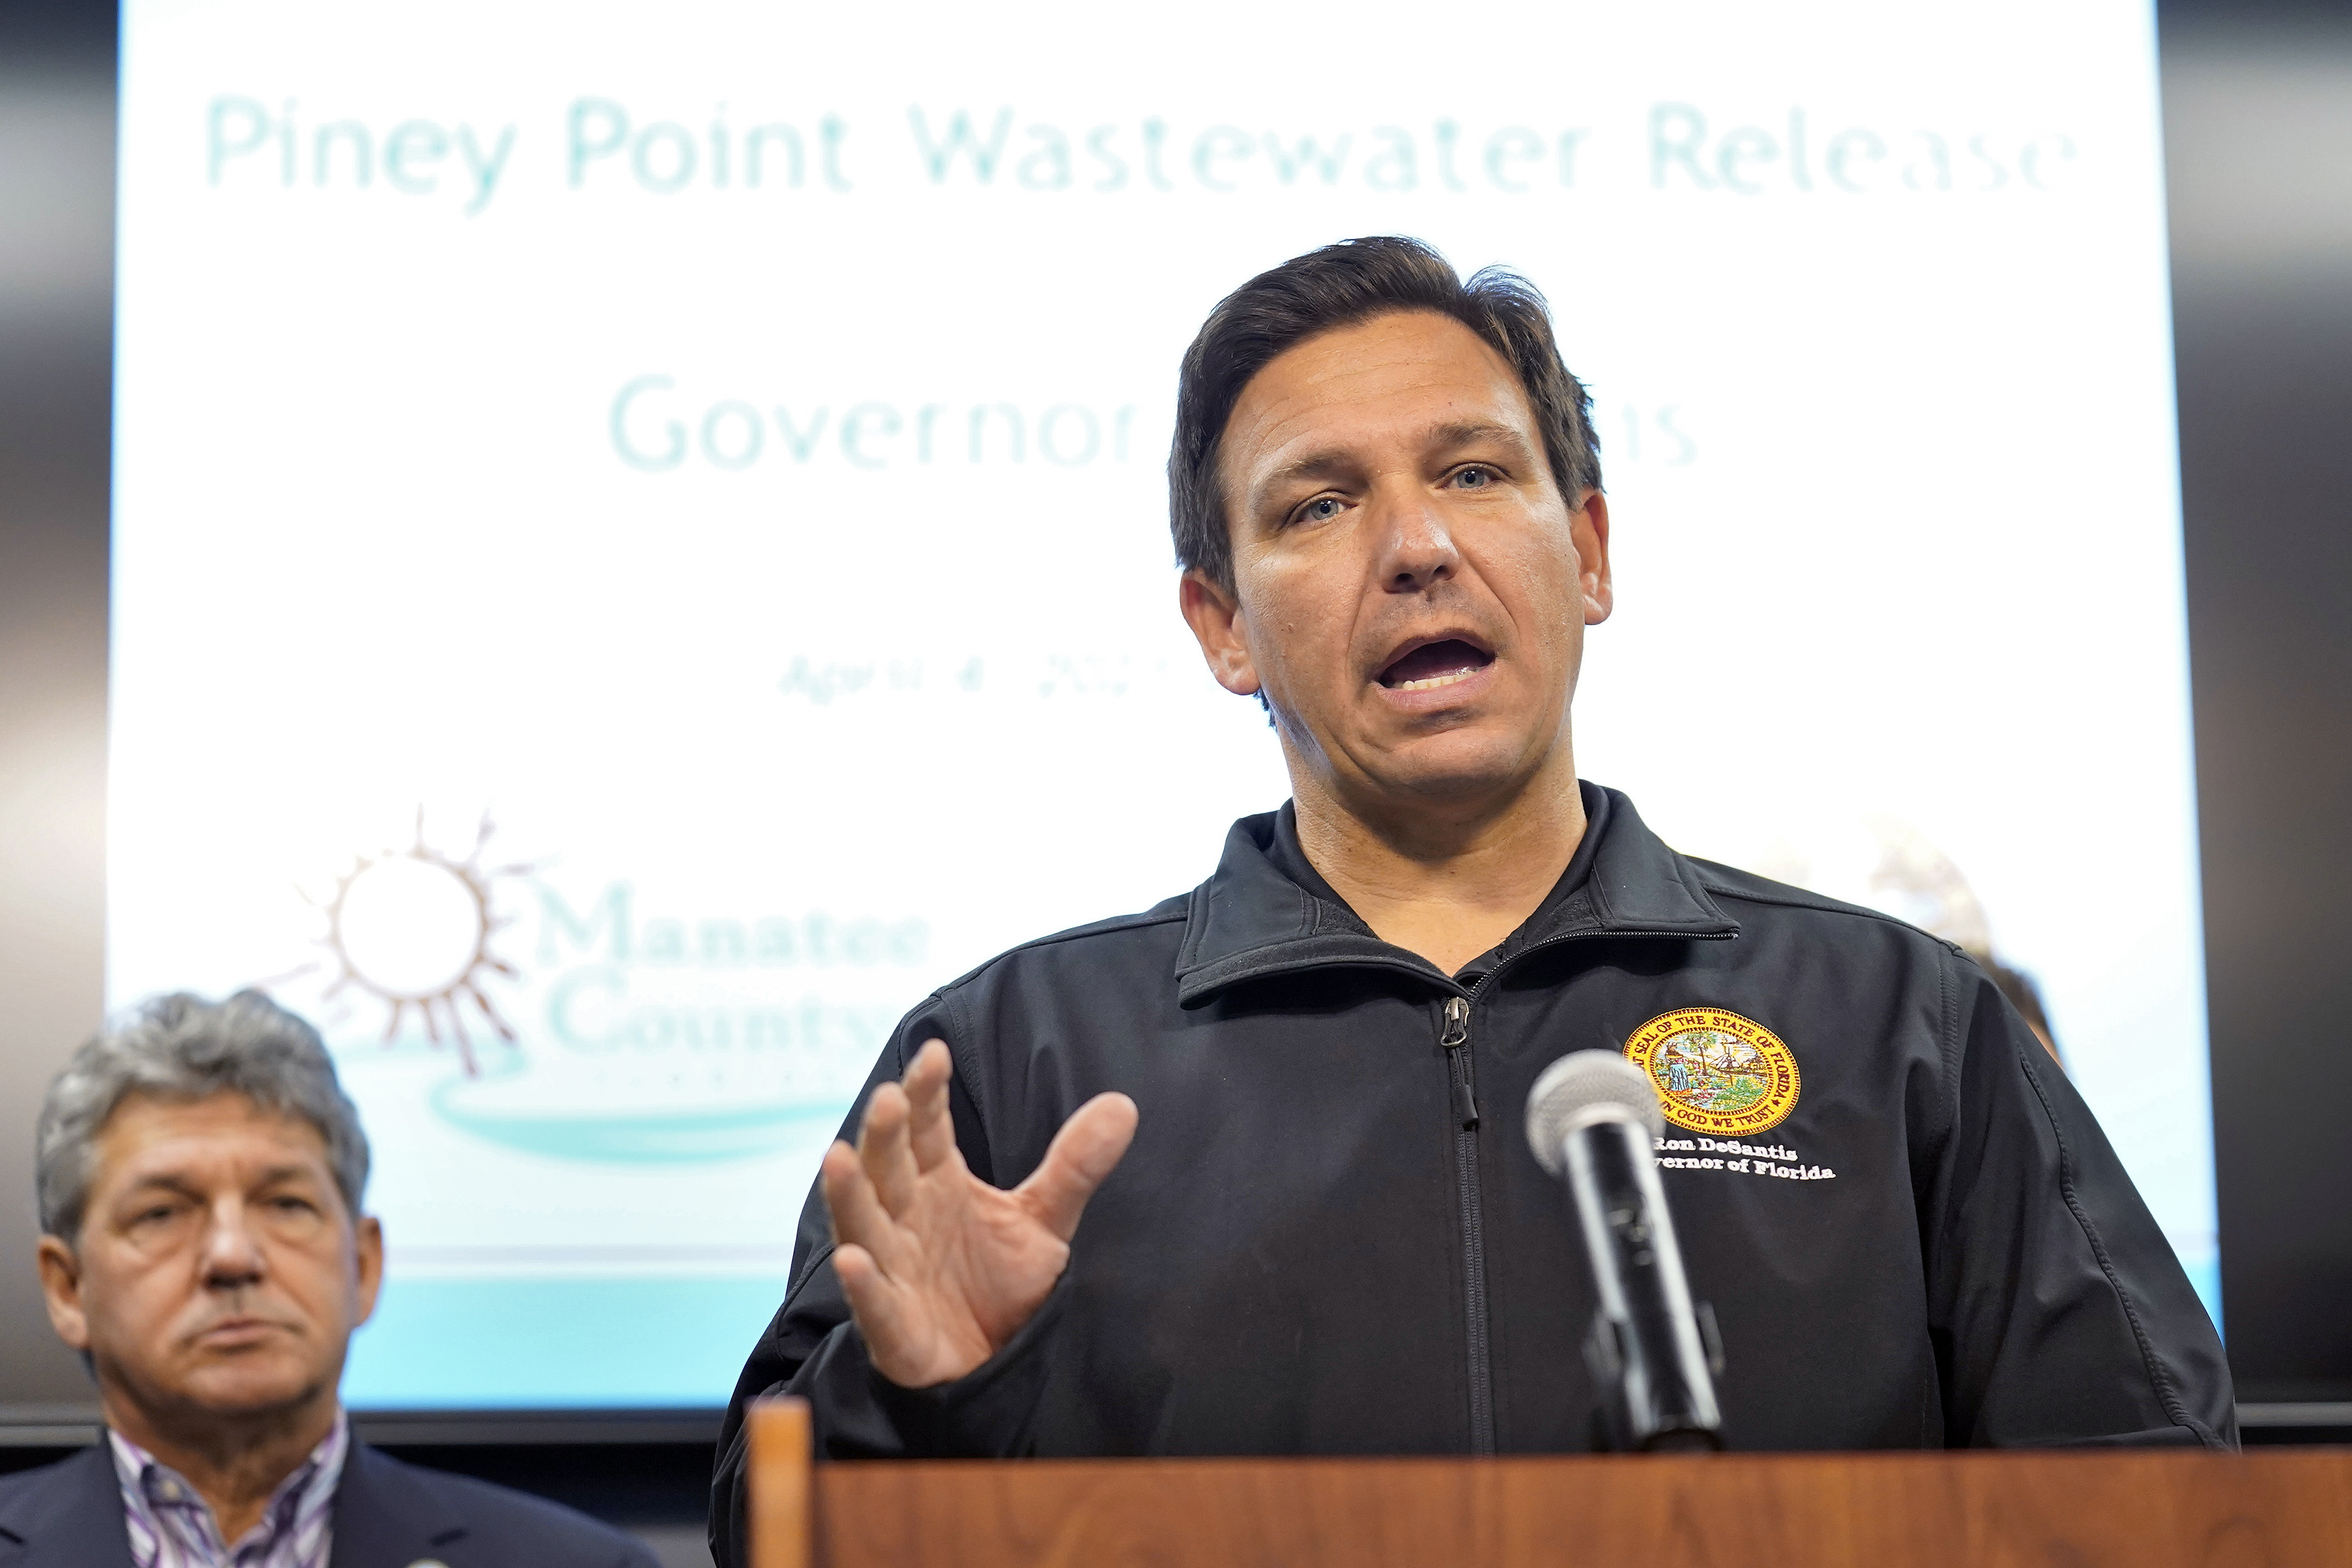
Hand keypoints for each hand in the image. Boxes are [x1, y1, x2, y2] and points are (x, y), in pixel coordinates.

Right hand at [821, 1038, 1137, 1387]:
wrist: (995, 1366)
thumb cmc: (1003, 1286)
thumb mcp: (1045, 1221)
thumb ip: (1074, 1166)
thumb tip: (1123, 1105)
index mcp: (938, 1183)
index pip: (927, 1128)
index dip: (926, 1093)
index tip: (934, 1054)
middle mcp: (906, 1219)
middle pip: (888, 1167)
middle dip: (884, 1133)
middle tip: (887, 1097)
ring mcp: (894, 1271)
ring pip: (864, 1225)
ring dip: (850, 1193)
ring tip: (838, 1156)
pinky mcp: (895, 1330)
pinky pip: (875, 1304)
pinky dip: (863, 1284)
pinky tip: (852, 1260)